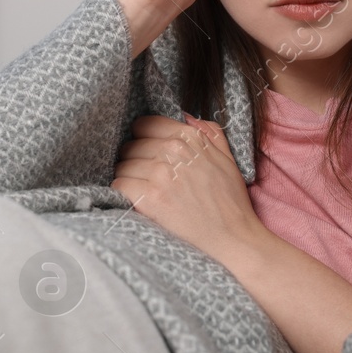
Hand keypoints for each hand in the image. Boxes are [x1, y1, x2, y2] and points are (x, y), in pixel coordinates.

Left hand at [111, 114, 263, 257]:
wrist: (232, 236)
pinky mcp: (149, 198)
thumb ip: (209, 132)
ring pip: (122, 166)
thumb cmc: (230, 200)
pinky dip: (124, 194)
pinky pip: (119, 185)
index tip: (146, 152)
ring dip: (128, 178)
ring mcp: (160, 174)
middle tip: (145, 177)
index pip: (144, 124)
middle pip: (130, 147)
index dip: (143, 139)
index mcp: (189, 137)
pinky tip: (138, 201)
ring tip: (143, 191)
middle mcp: (172, 151)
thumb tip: (186, 116)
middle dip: (134, 160)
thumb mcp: (227, 158)